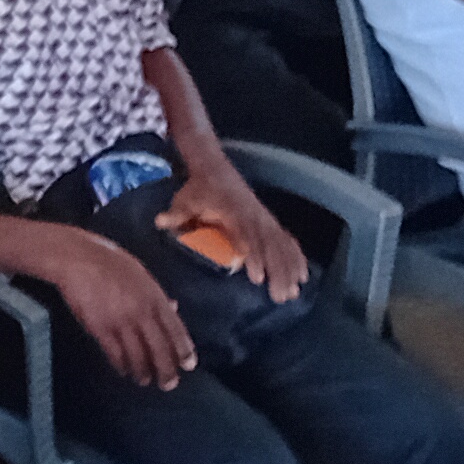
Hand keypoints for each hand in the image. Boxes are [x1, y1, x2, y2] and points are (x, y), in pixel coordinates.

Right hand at [45, 229, 192, 388]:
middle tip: (169, 384)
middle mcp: (141, 312)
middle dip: (166, 370)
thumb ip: (158, 294)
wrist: (78, 258)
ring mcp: (120, 321)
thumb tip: (175, 307)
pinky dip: (121, 365)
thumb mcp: (141, 274)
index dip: (183, 350)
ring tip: (144, 380)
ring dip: (143, 372)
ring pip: (137, 355)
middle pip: (159, 348)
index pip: (175, 329)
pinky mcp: (100, 328)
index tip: (188, 366)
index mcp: (154, 297)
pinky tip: (124, 371)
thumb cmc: (111, 262)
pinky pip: (114, 353)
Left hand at [162, 166, 306, 302]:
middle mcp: (253, 216)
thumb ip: (176, 214)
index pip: (245, 236)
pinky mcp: (269, 220)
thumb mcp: (185, 200)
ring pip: (281, 246)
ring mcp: (263, 218)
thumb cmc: (198, 188)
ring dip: (289, 269)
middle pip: (269, 246)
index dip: (252, 256)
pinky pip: (286, 240)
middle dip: (277, 272)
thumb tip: (160, 222)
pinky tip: (303, 275)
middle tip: (280, 296)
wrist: (214, 167)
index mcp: (233, 212)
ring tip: (294, 293)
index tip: (256, 278)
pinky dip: (296, 256)